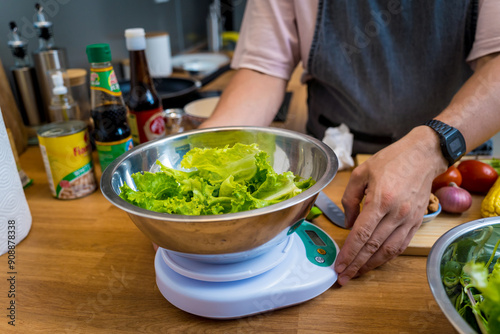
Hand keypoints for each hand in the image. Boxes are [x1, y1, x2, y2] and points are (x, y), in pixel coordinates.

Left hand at [334, 126, 447, 284]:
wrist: (423, 155)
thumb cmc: (391, 160)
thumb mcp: (361, 173)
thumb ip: (350, 199)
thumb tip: (348, 223)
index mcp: (380, 199)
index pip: (361, 233)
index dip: (349, 252)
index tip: (338, 264)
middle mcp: (396, 213)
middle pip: (373, 246)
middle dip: (356, 264)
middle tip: (343, 277)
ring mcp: (409, 219)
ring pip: (388, 250)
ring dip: (371, 265)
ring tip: (357, 273)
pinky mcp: (416, 222)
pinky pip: (401, 245)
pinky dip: (387, 257)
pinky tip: (375, 262)